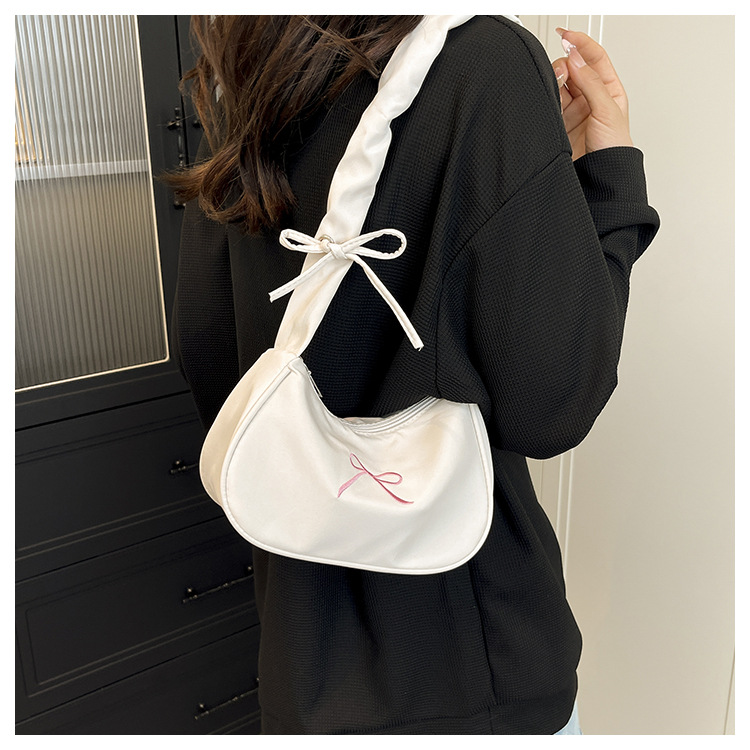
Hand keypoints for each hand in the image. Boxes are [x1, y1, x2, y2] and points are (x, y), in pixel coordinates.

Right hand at [552, 29, 633, 160]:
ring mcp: (574, 110)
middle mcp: (591, 97)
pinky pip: (550, 102)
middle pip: (574, 68)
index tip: (566, 35)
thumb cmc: (614, 149)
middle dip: (566, 63)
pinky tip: (548, 96)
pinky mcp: (559, 123)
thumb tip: (576, 57)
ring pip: (560, 84)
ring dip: (556, 80)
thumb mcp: (607, 109)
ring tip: (555, 85)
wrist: (601, 176)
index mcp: (609, 89)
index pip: (594, 58)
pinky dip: (547, 96)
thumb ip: (590, 82)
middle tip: (562, 69)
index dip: (581, 43)